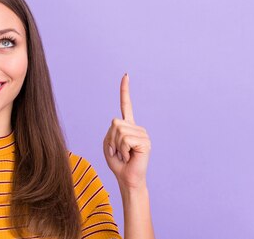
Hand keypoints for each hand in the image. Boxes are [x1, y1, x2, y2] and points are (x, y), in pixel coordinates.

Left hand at [103, 73, 150, 189]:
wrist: (127, 179)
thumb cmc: (117, 163)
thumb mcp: (108, 145)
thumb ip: (111, 131)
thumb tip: (118, 122)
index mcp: (127, 126)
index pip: (126, 105)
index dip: (125, 90)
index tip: (126, 75)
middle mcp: (136, 127)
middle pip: (114, 122)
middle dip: (111, 139)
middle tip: (117, 152)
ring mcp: (142, 133)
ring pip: (119, 131)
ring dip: (117, 146)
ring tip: (124, 155)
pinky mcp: (145, 141)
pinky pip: (126, 140)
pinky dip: (123, 150)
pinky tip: (129, 156)